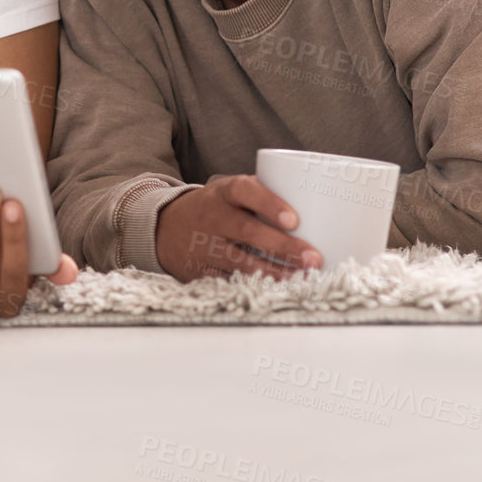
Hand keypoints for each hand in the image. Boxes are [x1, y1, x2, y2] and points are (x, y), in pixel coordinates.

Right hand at [154, 176, 321, 280]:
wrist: (165, 227)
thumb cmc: (214, 208)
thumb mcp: (229, 192)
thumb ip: (262, 195)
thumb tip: (316, 205)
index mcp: (222, 193)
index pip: (244, 192)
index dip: (269, 204)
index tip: (294, 220)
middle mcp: (212, 217)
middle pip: (248, 231)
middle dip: (283, 247)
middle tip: (313, 258)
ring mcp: (204, 245)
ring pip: (241, 261)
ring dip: (274, 272)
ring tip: (302, 277)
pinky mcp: (200, 270)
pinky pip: (229, 280)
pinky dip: (253, 286)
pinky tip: (276, 290)